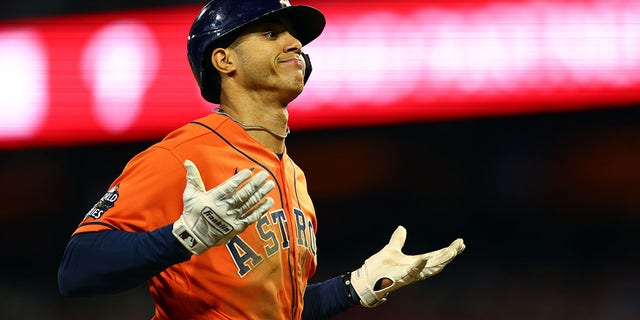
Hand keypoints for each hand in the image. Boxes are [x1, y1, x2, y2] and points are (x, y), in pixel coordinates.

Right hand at [172, 160, 274, 254]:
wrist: (194, 237)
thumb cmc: (192, 213)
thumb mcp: (190, 194)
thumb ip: (193, 177)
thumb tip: (188, 161)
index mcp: (213, 199)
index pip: (228, 187)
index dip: (239, 179)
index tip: (249, 172)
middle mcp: (224, 208)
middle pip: (242, 194)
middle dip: (255, 184)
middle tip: (265, 175)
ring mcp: (232, 218)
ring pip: (249, 204)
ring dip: (261, 194)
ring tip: (270, 185)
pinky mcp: (237, 227)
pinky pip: (251, 217)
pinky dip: (261, 209)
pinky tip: (269, 201)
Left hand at [350, 226, 464, 306]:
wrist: (366, 280)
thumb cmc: (379, 268)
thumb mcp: (391, 250)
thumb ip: (398, 240)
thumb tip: (402, 228)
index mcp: (415, 263)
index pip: (436, 256)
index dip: (448, 250)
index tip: (459, 243)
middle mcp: (416, 270)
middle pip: (438, 263)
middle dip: (450, 254)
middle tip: (460, 245)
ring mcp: (409, 275)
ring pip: (430, 269)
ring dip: (441, 260)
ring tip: (452, 251)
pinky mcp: (400, 277)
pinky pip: (412, 272)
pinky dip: (418, 266)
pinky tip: (424, 258)